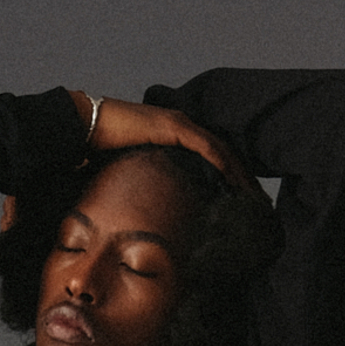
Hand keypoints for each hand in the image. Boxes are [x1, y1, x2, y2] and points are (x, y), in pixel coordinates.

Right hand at [72, 91, 263, 199]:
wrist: (84, 128)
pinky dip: (224, 165)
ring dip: (240, 175)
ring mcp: (181, 124)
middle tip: (260, 205)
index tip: (244, 205)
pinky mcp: (175, 126)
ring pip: (222, 151)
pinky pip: (207, 147)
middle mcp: (183, 128)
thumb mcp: (133, 175)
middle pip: (223, 156)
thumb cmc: (100, 153)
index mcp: (176, 140)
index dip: (231, 182)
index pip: (212, 162)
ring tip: (255, 199)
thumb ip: (148, 189)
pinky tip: (236, 184)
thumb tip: (150, 221)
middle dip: (243, 180)